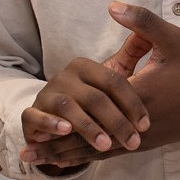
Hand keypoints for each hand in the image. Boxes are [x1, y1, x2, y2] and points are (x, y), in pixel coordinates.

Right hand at [19, 31, 153, 165]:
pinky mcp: (30, 113)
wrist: (51, 116)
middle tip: (133, 142)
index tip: (146, 125)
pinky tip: (66, 131)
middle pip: (94, 97)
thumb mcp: (107, 81)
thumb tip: (149, 34)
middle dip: (116, 121)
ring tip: (105, 144)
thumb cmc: (88, 99)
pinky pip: (37, 116)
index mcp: (86, 67)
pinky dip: (51, 123)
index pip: (113, 81)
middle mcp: (65, 76)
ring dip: (89, 127)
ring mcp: (47, 93)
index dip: (132, 104)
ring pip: (68, 107)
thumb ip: (129, 57)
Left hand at [21, 2, 179, 167]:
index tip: (33, 122)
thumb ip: (142, 22)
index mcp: (138, 96)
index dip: (63, 116)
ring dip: (67, 156)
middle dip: (55, 146)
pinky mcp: (147, 143)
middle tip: (23, 153)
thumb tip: (111, 5)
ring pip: (98, 150)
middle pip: (88, 138)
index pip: (93, 109)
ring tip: (37, 162)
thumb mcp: (174, 39)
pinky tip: (71, 160)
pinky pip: (112, 153)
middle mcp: (135, 123)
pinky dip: (89, 157)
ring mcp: (141, 137)